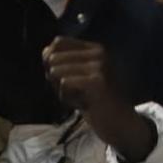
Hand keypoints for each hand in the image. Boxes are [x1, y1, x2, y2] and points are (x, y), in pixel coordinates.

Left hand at [44, 37, 155, 162]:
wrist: (117, 120)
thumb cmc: (93, 101)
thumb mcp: (76, 79)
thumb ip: (61, 64)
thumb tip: (45, 52)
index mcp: (94, 48)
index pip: (58, 42)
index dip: (49, 60)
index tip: (62, 77)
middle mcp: (98, 52)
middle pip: (53, 58)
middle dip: (54, 79)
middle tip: (74, 91)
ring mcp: (99, 65)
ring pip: (56, 71)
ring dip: (60, 90)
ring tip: (79, 97)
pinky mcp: (97, 80)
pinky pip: (63, 84)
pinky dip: (66, 97)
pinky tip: (82, 103)